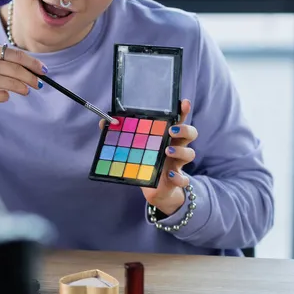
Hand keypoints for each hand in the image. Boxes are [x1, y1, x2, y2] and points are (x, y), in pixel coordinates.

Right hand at [0, 44, 46, 128]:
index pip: (15, 54)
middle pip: (17, 69)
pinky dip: (5, 96)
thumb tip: (28, 68)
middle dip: (32, 77)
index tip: (43, 69)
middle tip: (40, 84)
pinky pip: (3, 96)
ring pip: (13, 83)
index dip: (32, 63)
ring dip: (23, 88)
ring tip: (26, 91)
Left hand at [99, 99, 197, 215]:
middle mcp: (176, 148)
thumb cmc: (147, 165)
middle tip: (171, 130)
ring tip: (167, 151)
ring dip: (181, 151)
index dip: (182, 111)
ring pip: (190, 153)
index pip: (178, 120)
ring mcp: (178, 164)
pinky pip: (183, 179)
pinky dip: (178, 177)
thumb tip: (103, 122)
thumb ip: (119, 135)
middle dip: (184, 129)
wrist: (157, 191)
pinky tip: (169, 175)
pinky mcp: (176, 180)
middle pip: (190, 133)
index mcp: (166, 138)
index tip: (183, 103)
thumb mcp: (134, 150)